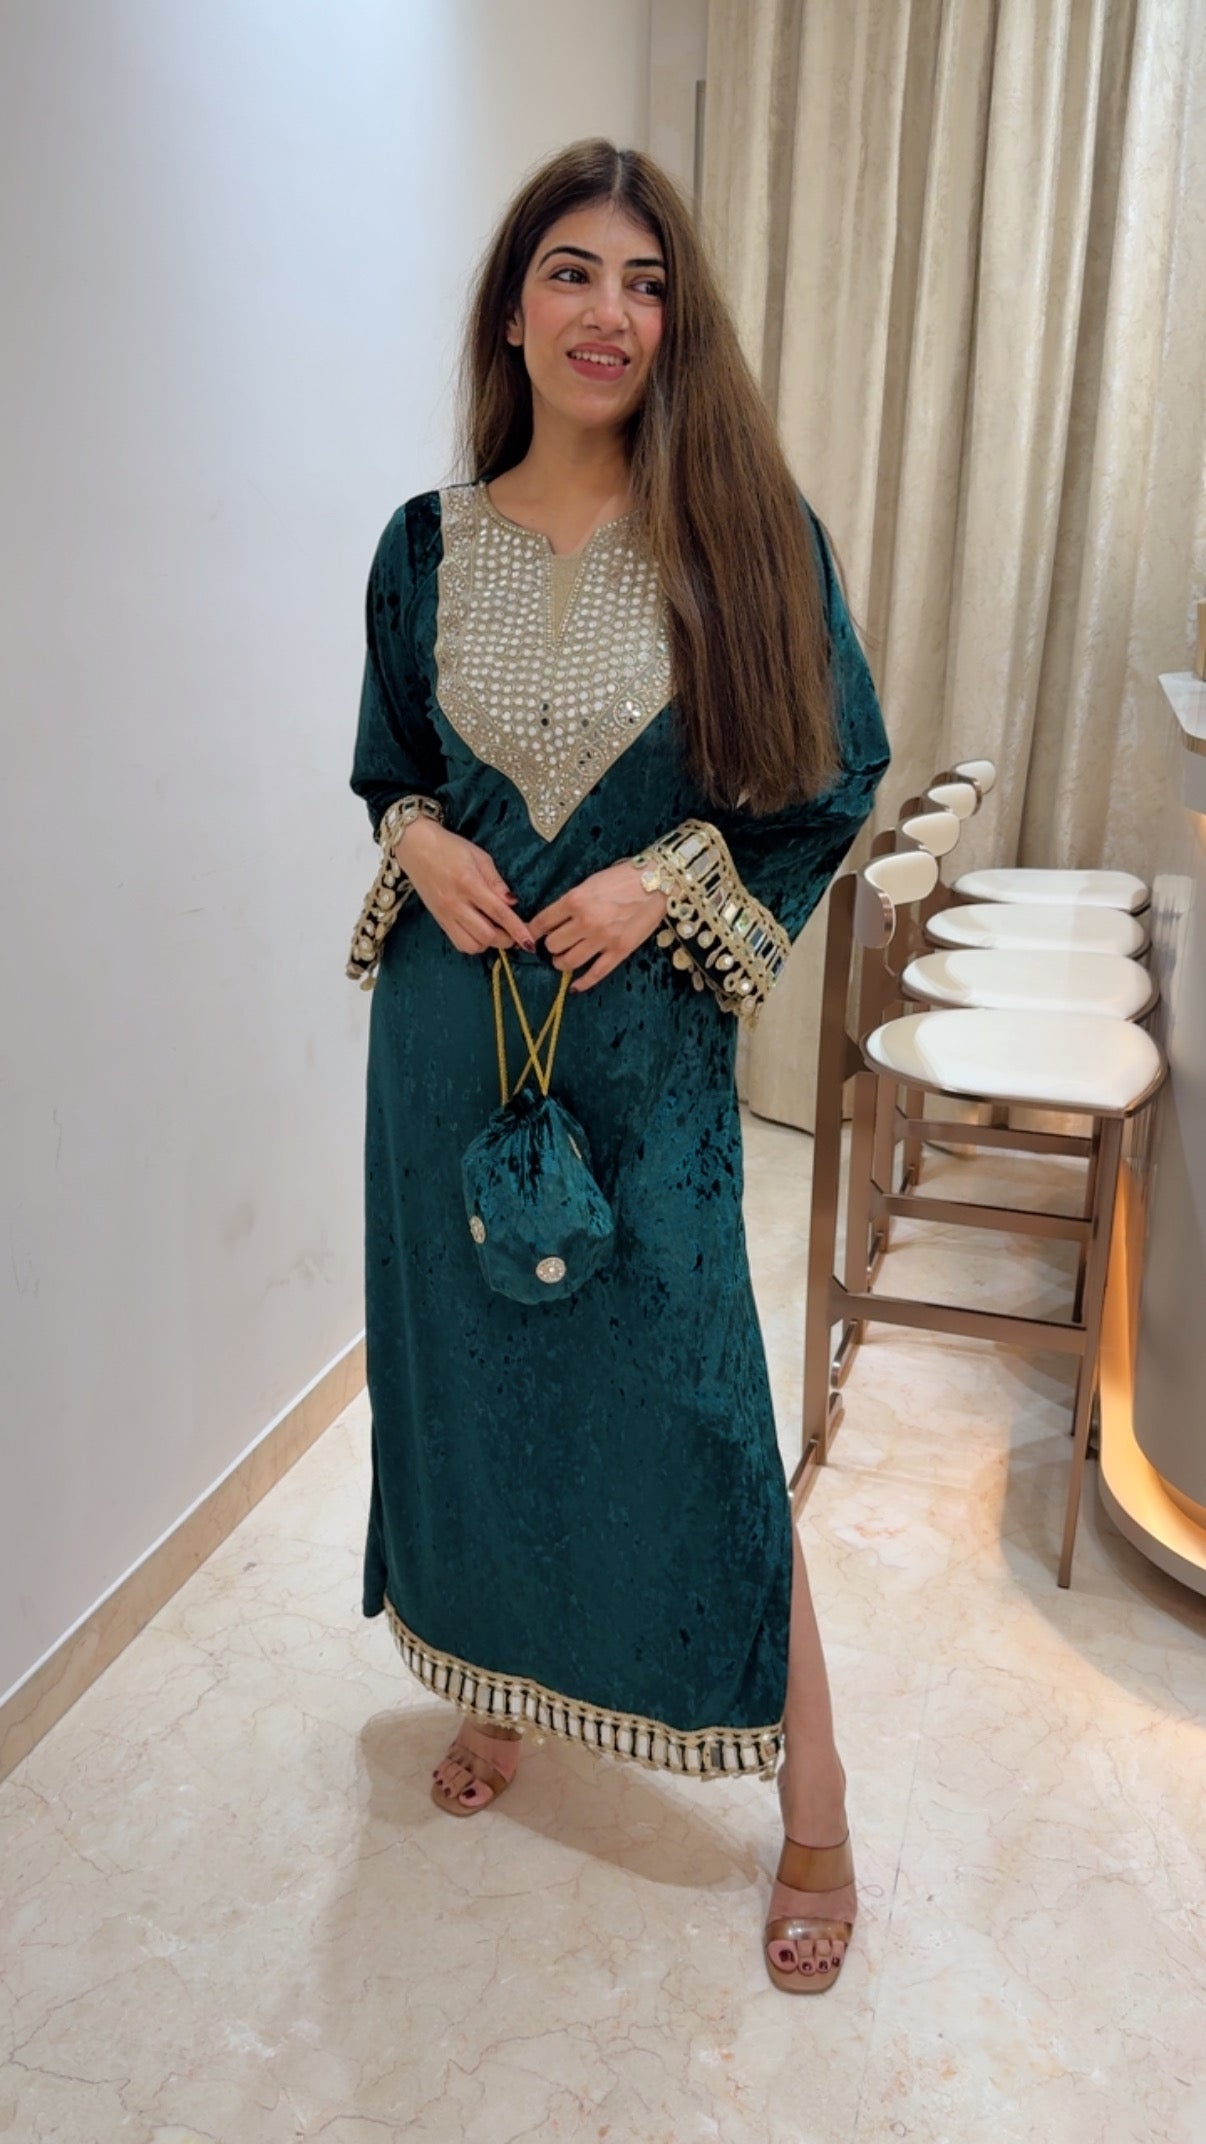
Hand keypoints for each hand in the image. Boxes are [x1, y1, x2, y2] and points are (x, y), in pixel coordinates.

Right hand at [394, 818, 535, 955]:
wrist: (416, 847)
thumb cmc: (450, 848)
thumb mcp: (479, 856)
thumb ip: (496, 881)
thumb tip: (513, 902)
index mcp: (469, 883)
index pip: (498, 912)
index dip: (517, 929)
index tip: (530, 941)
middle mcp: (456, 903)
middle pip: (487, 935)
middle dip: (507, 939)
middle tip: (515, 932)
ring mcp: (445, 914)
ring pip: (472, 945)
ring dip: (489, 943)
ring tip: (496, 931)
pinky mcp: (439, 920)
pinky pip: (459, 943)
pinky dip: (474, 944)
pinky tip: (479, 932)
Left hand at [528, 860, 667, 991]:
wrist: (658, 881)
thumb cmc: (624, 877)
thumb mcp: (590, 883)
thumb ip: (572, 901)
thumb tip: (555, 919)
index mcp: (575, 900)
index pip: (542, 923)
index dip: (533, 932)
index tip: (532, 936)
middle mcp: (586, 921)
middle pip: (553, 945)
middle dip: (551, 946)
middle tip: (556, 944)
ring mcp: (603, 938)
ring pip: (568, 962)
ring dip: (562, 963)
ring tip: (563, 960)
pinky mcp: (620, 951)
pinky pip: (595, 974)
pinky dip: (582, 983)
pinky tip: (574, 986)